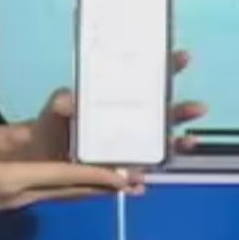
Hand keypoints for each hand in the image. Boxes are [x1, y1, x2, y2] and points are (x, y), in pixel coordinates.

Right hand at [0, 96, 130, 217]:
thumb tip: (26, 130)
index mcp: (13, 180)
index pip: (64, 177)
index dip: (96, 176)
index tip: (126, 176)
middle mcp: (24, 193)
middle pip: (75, 190)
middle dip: (109, 185)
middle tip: (143, 182)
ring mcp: (20, 197)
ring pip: (68, 192)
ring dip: (97, 187)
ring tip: (128, 183)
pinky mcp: (14, 194)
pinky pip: (56, 189)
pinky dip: (78, 184)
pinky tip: (89, 179)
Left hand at [23, 50, 206, 179]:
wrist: (40, 159)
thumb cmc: (54, 126)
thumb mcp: (55, 109)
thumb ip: (61, 102)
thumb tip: (68, 101)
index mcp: (119, 101)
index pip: (148, 82)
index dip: (167, 68)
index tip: (182, 57)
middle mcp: (131, 125)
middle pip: (164, 115)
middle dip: (183, 110)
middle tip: (198, 107)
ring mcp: (129, 150)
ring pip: (160, 147)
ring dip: (177, 145)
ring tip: (190, 141)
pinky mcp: (118, 173)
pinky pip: (134, 177)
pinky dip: (139, 180)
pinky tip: (142, 181)